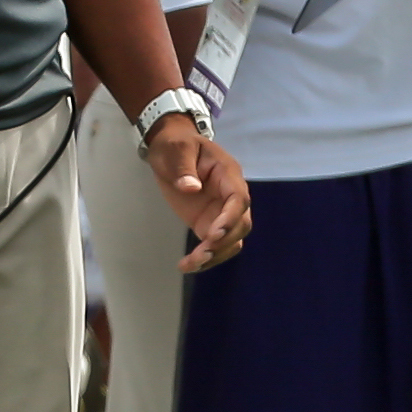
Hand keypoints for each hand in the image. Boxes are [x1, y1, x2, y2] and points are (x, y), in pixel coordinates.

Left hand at [143, 118, 251, 271]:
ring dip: (216, 255)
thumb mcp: (177, 149)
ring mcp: (221, 212)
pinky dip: (205, 257)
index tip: (213, 234)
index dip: (230, 218)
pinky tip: (188, 266)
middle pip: (241, 224)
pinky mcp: (208, 223)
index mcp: (228, 174)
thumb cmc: (176, 145)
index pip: (239, 199)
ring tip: (191, 264)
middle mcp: (230, 196)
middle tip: (201, 253)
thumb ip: (183, 167)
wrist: (171, 149)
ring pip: (231, 240)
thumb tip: (191, 187)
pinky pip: (215, 244)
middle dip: (224, 242)